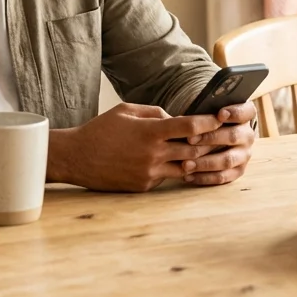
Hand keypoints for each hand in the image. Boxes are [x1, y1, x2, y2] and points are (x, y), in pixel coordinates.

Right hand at [51, 103, 224, 192]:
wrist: (76, 157)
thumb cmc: (100, 130)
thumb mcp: (125, 110)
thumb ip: (154, 112)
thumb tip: (176, 118)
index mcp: (150, 131)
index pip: (191, 127)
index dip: (208, 122)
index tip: (220, 118)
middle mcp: (153, 153)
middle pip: (195, 150)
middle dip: (207, 143)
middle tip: (216, 137)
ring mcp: (150, 172)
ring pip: (186, 167)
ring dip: (192, 160)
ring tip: (196, 152)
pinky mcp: (144, 185)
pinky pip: (167, 177)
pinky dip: (169, 169)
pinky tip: (164, 162)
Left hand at [179, 101, 256, 186]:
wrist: (208, 140)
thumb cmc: (202, 122)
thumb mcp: (202, 113)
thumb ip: (196, 112)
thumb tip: (172, 116)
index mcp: (243, 116)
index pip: (246, 112)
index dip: (235, 113)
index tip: (220, 114)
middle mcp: (247, 135)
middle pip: (233, 136)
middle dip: (210, 138)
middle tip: (189, 140)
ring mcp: (244, 154)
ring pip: (227, 159)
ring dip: (205, 162)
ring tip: (185, 164)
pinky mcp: (238, 170)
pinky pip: (223, 177)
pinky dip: (205, 177)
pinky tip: (188, 176)